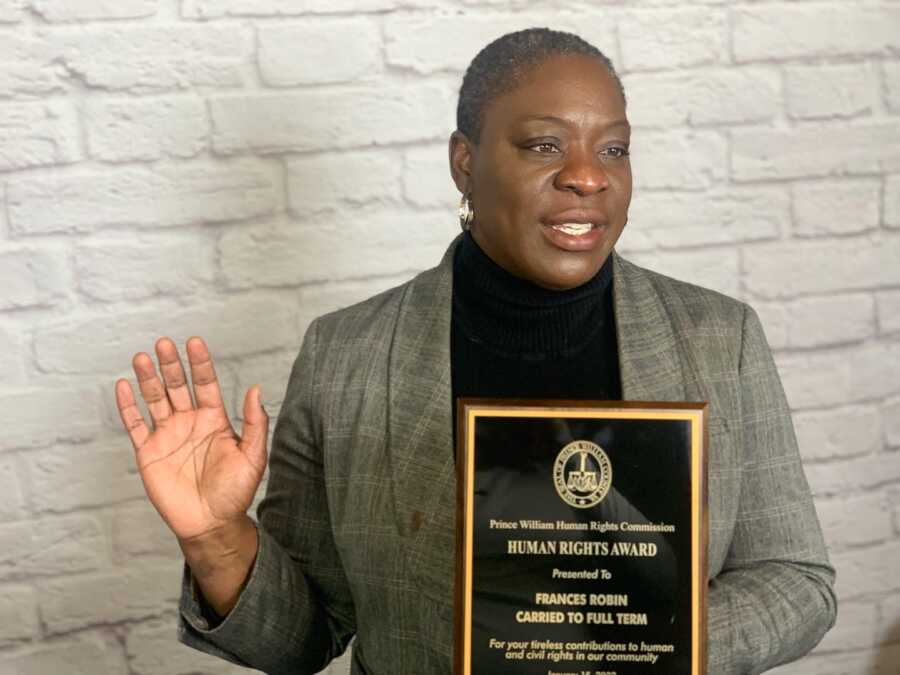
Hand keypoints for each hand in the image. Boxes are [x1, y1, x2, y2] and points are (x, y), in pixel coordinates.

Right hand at [115, 337, 267, 543]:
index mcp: (214, 419)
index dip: (200, 363)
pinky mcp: (149, 452)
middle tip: (164, 343)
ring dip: (148, 378)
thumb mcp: (253, 456)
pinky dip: (127, 406)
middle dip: (171, 365)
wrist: (211, 523)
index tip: (195, 342)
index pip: (205, 383)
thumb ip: (255, 423)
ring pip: (155, 399)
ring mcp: (168, 435)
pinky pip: (135, 425)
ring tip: (142, 357)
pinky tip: (123, 386)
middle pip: (177, 385)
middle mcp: (189, 422)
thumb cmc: (236, 492)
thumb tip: (257, 389)